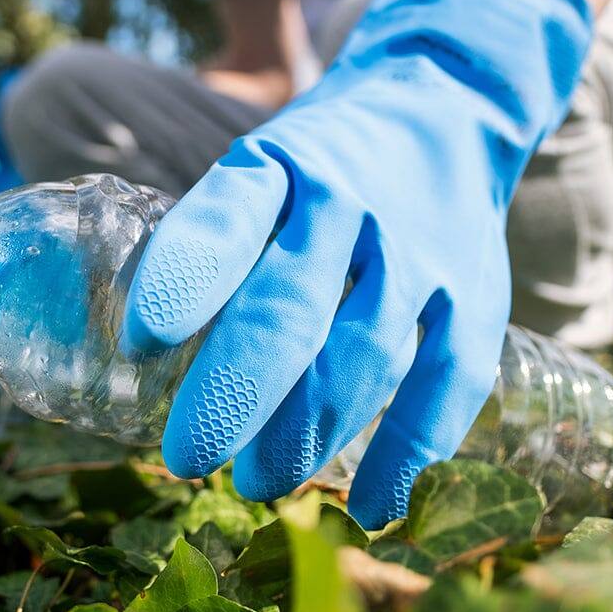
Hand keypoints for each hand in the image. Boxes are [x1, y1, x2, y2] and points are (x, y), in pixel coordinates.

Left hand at [121, 0, 593, 528]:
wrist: (445, 106)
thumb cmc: (319, 168)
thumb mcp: (259, 170)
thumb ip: (211, 250)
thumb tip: (137, 363)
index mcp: (280, 167)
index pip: (227, 216)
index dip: (183, 280)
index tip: (138, 343)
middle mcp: (351, 204)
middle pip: (291, 306)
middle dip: (234, 391)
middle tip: (185, 455)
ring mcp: (420, 251)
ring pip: (364, 353)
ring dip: (307, 431)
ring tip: (255, 481)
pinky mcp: (475, 293)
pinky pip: (447, 380)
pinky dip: (407, 450)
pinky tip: (367, 505)